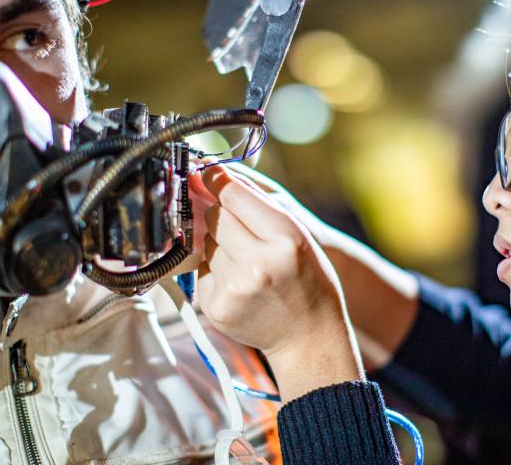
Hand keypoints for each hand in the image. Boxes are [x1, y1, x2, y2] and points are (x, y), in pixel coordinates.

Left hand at [192, 165, 363, 400]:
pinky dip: (214, 269)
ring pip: (205, 242)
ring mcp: (234, 288)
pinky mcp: (216, 306)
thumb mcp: (298, 236)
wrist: (309, 336)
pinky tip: (238, 281)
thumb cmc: (307, 280)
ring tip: (245, 261)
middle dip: (220, 213)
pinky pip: (201, 269)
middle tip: (237, 225)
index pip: (234, 194)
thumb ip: (258, 206)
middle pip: (215, 215)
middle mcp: (259, 263)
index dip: (216, 179)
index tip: (208, 173)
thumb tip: (212, 175)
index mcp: (286, 239)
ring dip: (217, 244)